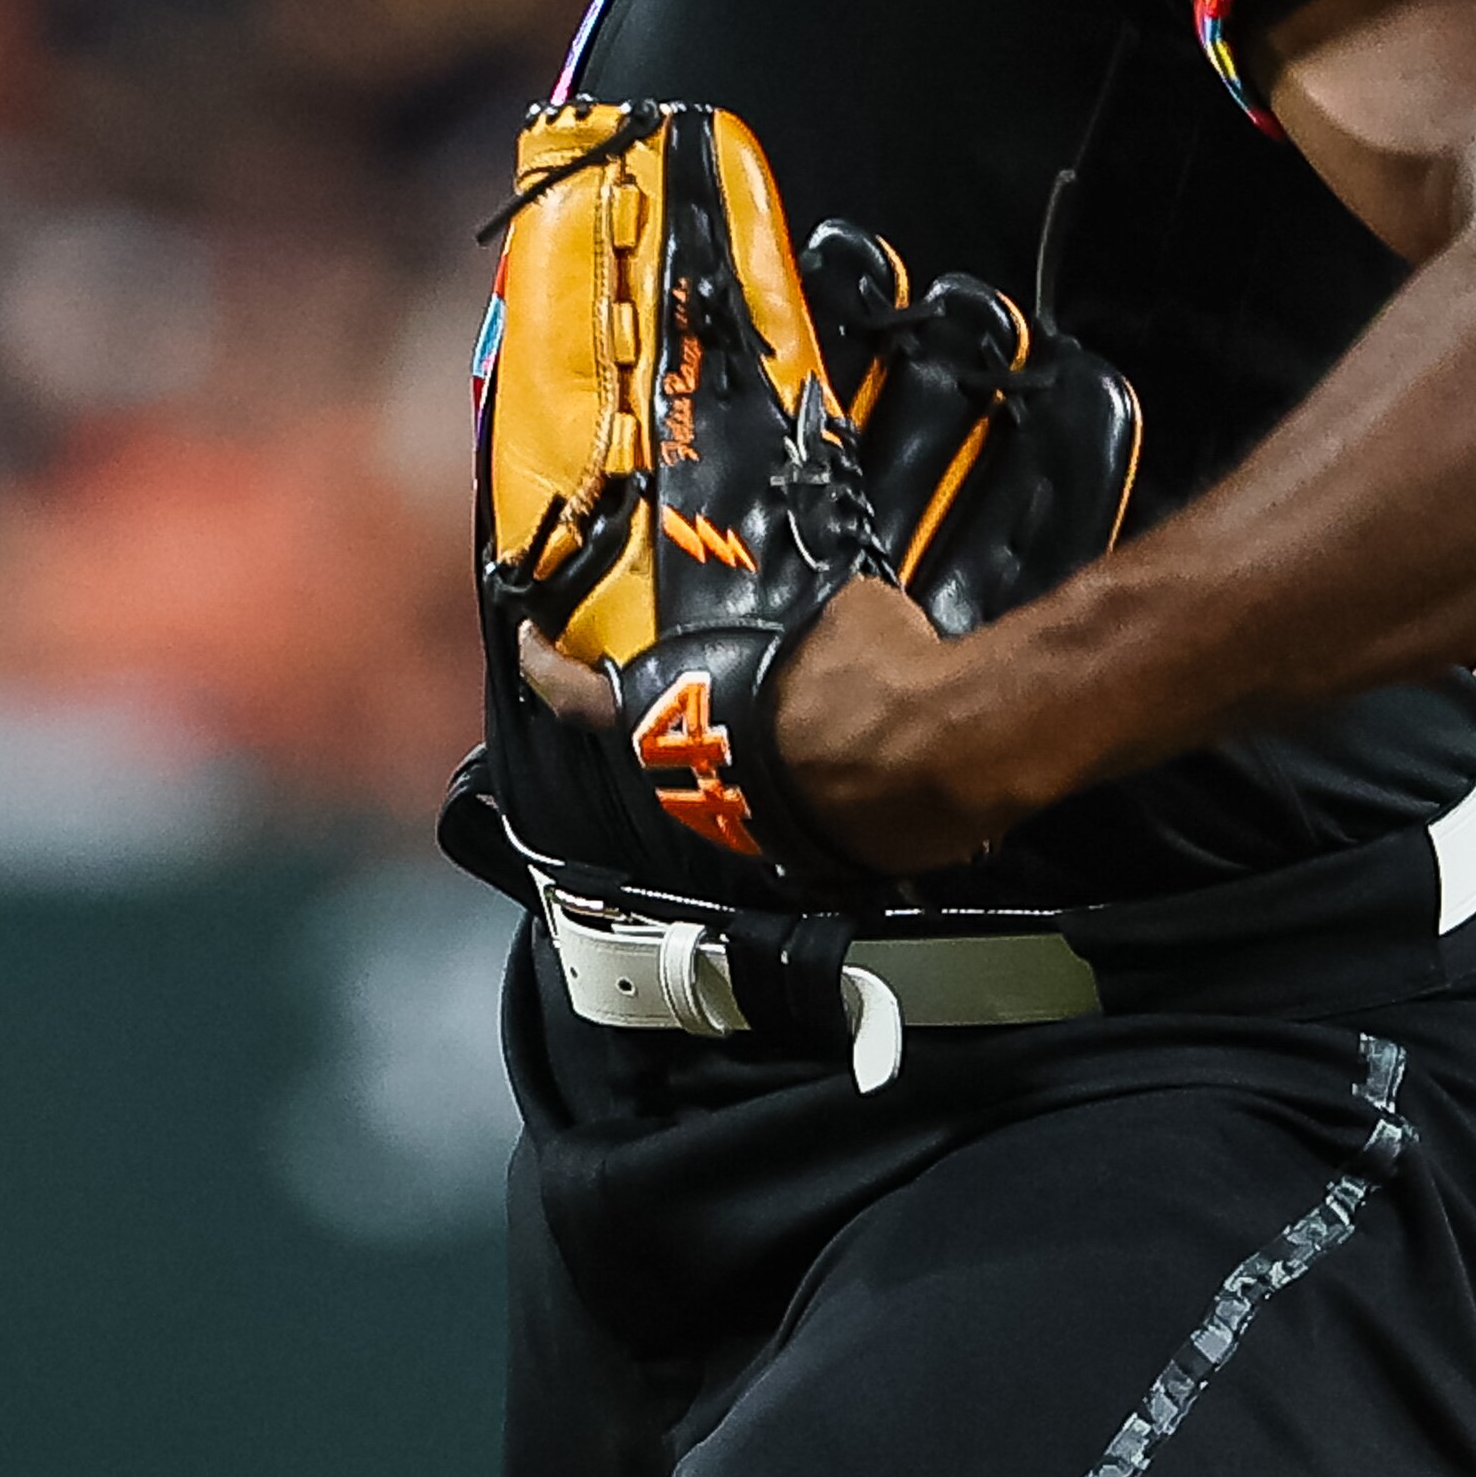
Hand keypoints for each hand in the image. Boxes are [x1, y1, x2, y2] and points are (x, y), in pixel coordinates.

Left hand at [514, 575, 1017, 873]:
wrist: (945, 748)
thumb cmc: (878, 671)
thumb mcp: (827, 613)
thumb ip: (794, 628)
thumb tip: (815, 625)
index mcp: (682, 714)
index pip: (581, 695)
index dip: (547, 669)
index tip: (530, 646)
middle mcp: (701, 785)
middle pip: (672, 753)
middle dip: (699, 724)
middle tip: (733, 691)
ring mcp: (751, 832)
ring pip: (736, 793)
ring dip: (766, 762)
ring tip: (820, 725)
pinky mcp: (810, 864)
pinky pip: (798, 826)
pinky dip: (819, 799)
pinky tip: (864, 769)